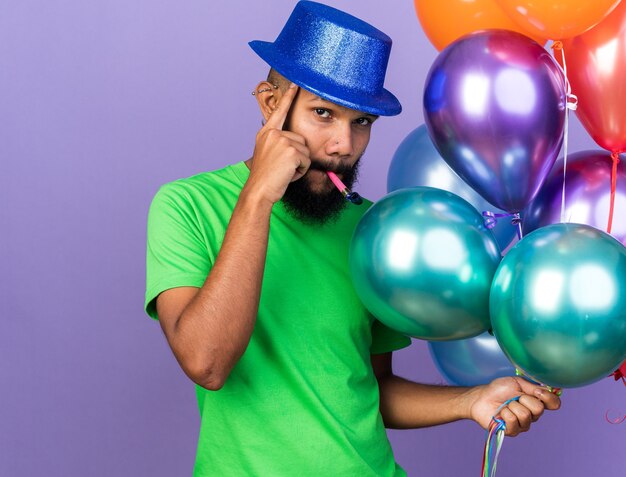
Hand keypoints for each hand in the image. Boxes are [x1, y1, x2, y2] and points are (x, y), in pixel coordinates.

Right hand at [246, 83, 309, 204]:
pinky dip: (301, 171)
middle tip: (281, 168)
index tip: (295, 84)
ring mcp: (282, 141)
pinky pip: (306, 161)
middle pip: (301, 140)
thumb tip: (297, 143)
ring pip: (305, 151)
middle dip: (297, 157)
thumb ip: (278, 144)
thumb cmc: (265, 179)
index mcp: (266, 134)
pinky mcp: (291, 151)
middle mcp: (273, 134)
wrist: (258, 191)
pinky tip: (287, 175)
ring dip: (299, 165)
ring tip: (283, 172)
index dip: (288, 98)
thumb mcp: (268, 155)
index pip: (279, 112)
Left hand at [467, 376, 560, 436]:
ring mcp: (523, 424)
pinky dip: (505, 414)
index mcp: (536, 401)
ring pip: (525, 415)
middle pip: (539, 409)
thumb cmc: (498, 389)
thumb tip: (547, 391)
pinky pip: (514, 422)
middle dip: (523, 399)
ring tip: (505, 405)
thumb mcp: (517, 383)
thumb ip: (533, 388)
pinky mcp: (513, 431)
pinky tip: (501, 413)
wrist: (481, 397)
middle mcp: (533, 415)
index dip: (548, 398)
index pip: (554, 404)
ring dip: (512, 406)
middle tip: (513, 397)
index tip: (537, 392)